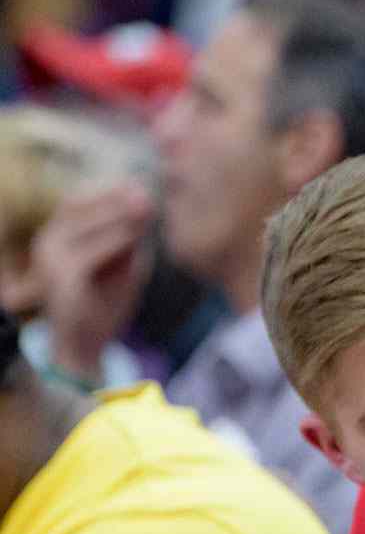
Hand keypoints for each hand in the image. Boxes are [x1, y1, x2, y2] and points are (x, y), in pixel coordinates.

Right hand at [35, 182, 153, 381]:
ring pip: (82, 226)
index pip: (77, 202)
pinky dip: (114, 241)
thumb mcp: (123, 269)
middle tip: (148, 193)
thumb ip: (130, 243)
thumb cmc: (104, 307)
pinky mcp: (61, 279)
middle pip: (77, 206)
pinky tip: (137, 237)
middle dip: (114, 197)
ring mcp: (49, 261)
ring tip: (147, 209)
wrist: (84, 350)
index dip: (108, 190)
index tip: (141, 183)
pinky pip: (89, 253)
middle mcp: (46, 244)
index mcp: (57, 238)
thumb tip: (147, 208)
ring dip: (117, 215)